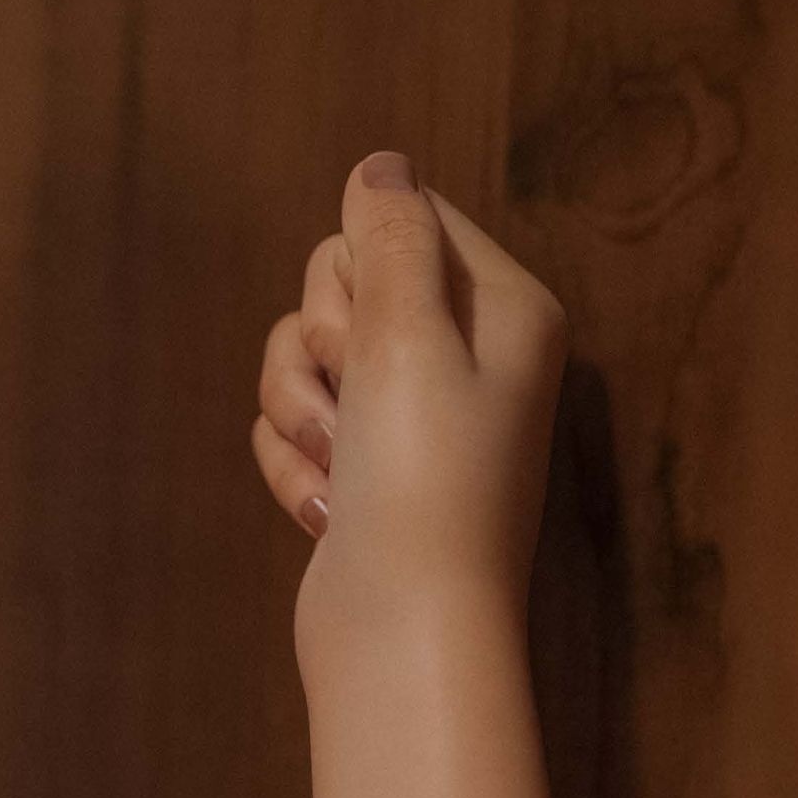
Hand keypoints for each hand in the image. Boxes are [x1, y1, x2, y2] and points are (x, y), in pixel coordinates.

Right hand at [249, 152, 568, 676]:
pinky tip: (329, 512)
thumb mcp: (409, 336)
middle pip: (343, 282)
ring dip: (299, 412)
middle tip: (357, 407)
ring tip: (340, 471)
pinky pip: (295, 426)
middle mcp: (465, 355)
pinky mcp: (365, 470)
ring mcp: (411, 417)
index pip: (404, 218)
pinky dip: (296, 466)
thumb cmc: (424, 484)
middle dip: (321, 346)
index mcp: (502, 309)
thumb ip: (391, 239)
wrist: (404, 631)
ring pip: (304, 356)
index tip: (371, 330)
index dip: (358, 267)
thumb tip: (381, 166)